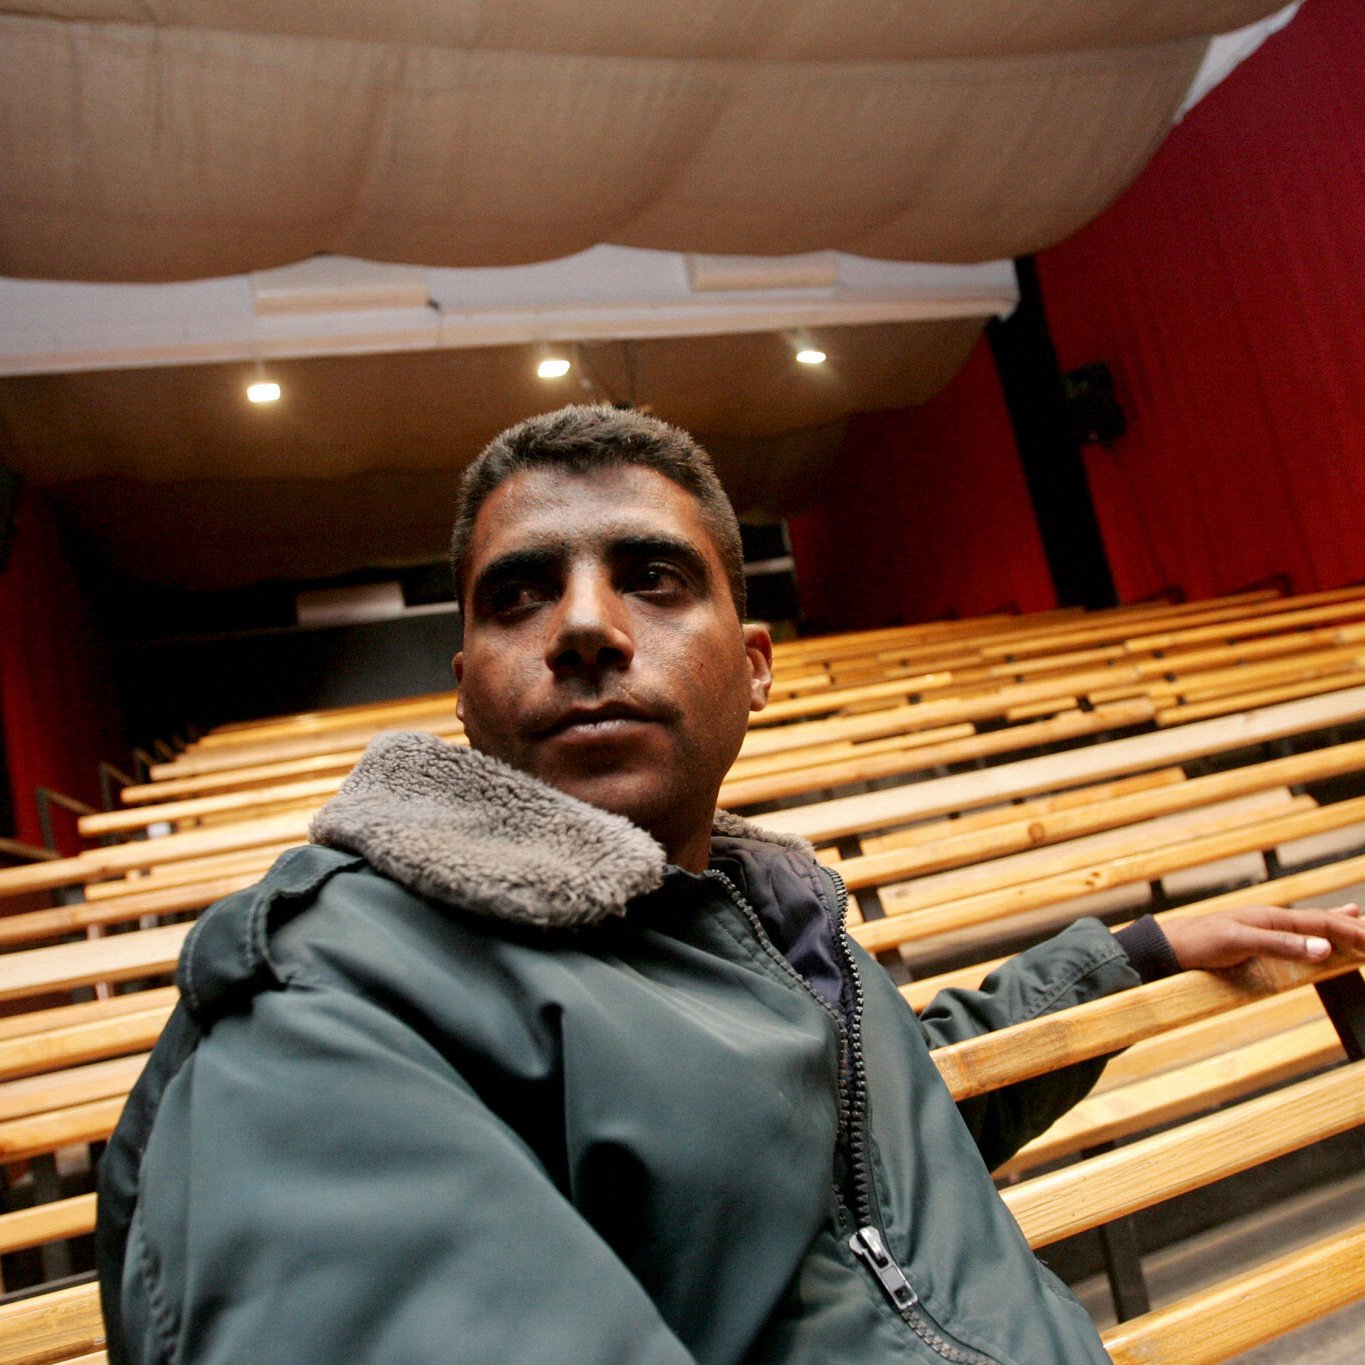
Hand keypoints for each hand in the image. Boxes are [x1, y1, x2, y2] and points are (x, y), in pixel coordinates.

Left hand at [1162, 903, 1364, 971]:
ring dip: (1336, 926)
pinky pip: (1294, 936)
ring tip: (1359, 922)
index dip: (1353, 933)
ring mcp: (1264, 929)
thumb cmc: (1199, 942)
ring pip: (1310, 926)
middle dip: (1352, 927)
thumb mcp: (1240, 943)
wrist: (1168, 946)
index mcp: (1272, 917)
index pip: (1322, 923)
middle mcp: (1272, 920)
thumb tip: (1324, 947)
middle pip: (1321, 921)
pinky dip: (1313, 934)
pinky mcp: (1255, 941)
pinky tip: (1317, 937)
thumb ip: (1281, 945)